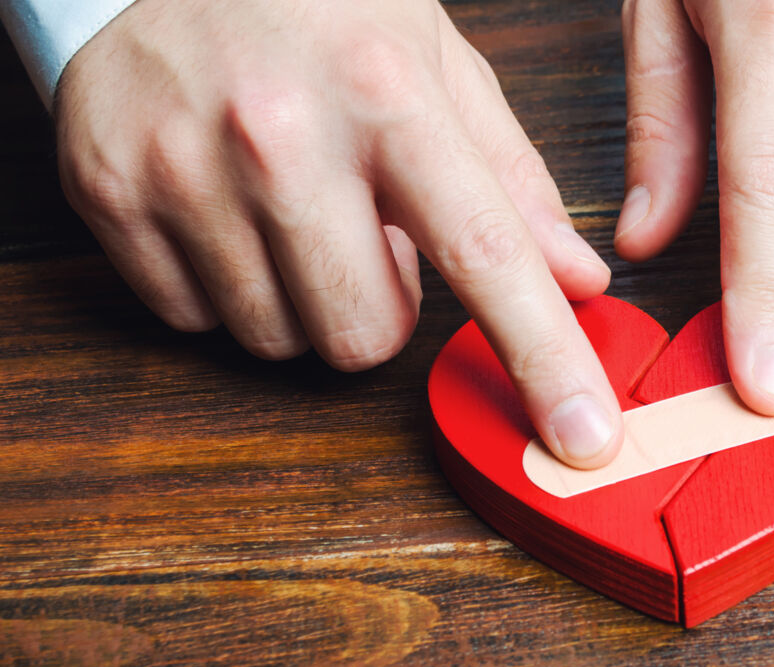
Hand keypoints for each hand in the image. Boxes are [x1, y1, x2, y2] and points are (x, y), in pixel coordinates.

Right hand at [55, 0, 624, 467]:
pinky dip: (227, 286)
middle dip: (381, 310)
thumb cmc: (323, 13)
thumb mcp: (439, 66)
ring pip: (279, 339)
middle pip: (364, 337)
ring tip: (294, 210)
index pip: (484, 254)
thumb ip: (514, 180)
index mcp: (387, 94)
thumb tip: (578, 280)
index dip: (543, 356)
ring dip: (304, 298)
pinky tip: (229, 210)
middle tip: (366, 234)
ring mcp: (183, 166)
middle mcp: (281, 133)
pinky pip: (194, 321)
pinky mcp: (109, 192)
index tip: (583, 436)